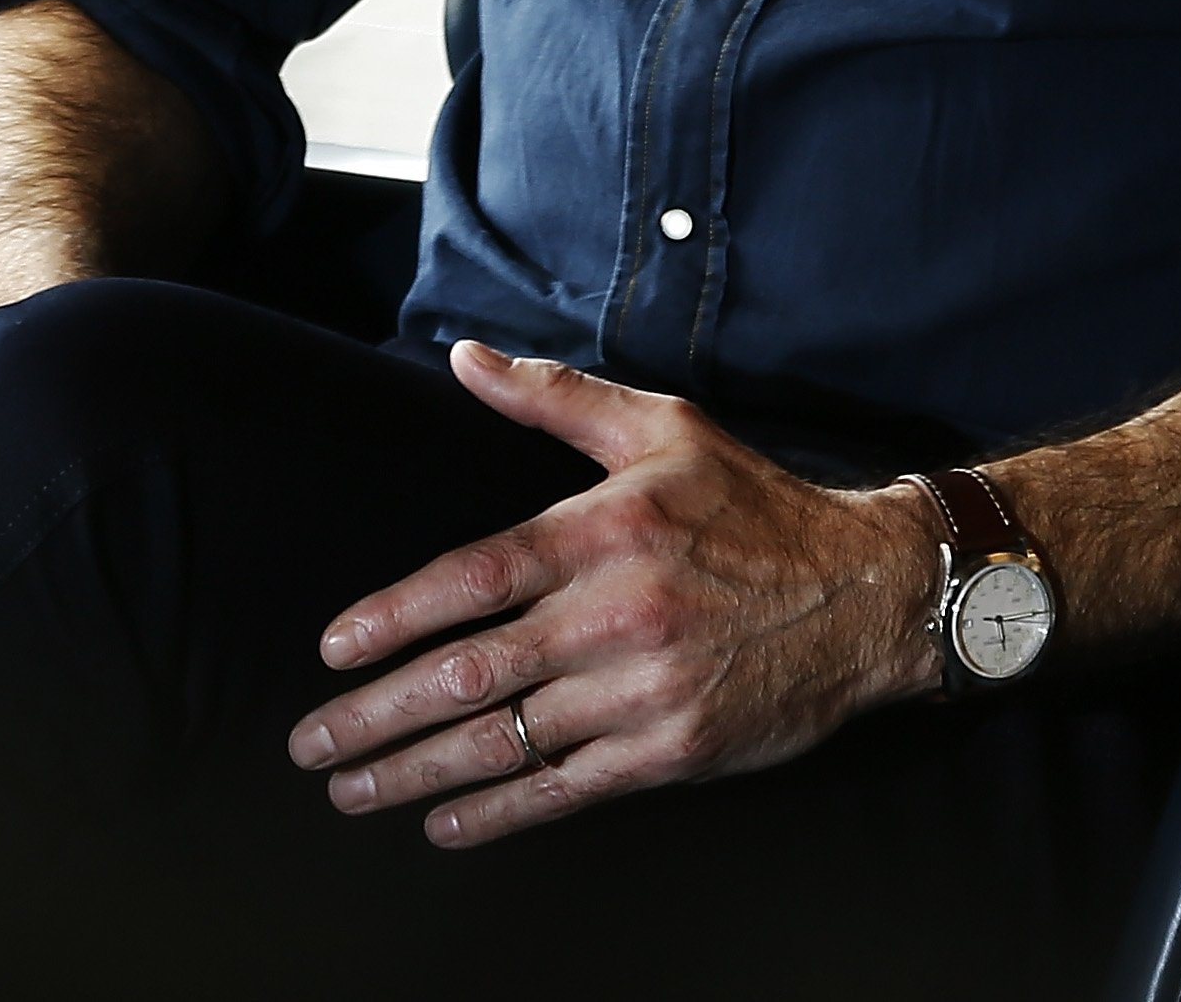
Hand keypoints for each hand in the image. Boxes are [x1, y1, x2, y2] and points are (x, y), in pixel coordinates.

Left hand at [285, 343, 943, 846]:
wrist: (868, 594)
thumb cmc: (757, 506)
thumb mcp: (662, 428)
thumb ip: (554, 397)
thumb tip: (464, 358)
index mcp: (602, 533)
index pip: (471, 579)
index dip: (393, 618)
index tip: (333, 649)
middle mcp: (615, 615)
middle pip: (469, 673)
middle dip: (376, 716)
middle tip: (311, 742)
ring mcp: (642, 690)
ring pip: (506, 741)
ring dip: (415, 771)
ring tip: (351, 787)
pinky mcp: (672, 749)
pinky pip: (566, 790)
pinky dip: (499, 813)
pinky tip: (444, 822)